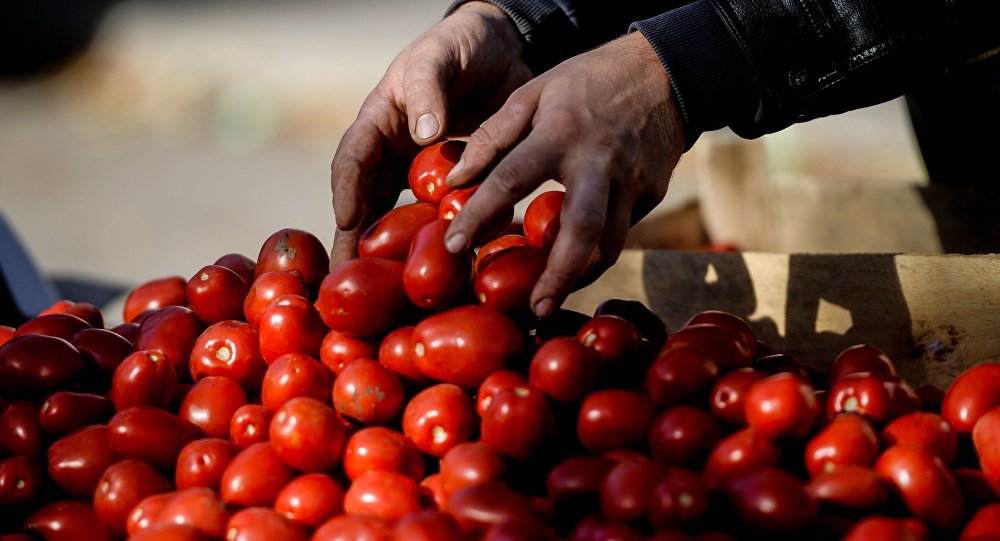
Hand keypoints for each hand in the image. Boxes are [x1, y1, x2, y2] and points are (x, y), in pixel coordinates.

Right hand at [330, 2, 531, 266]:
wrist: (502, 48)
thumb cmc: (460, 45)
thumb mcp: (438, 57)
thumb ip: (428, 88)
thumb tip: (423, 135)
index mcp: (380, 122)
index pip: (352, 160)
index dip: (346, 191)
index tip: (347, 221)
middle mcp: (394, 154)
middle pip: (368, 204)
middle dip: (356, 243)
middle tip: (347, 283)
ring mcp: (423, 173)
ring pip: (402, 218)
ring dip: (395, 255)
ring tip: (390, 294)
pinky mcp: (455, 185)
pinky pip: (443, 217)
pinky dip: (442, 242)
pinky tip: (448, 272)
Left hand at [443, 31, 684, 317]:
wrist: (666, 72)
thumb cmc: (587, 81)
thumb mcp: (534, 92)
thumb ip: (493, 136)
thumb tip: (456, 179)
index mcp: (560, 134)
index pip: (510, 181)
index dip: (478, 216)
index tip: (454, 247)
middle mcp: (598, 164)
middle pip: (579, 232)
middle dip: (557, 277)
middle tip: (533, 309)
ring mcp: (631, 183)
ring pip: (609, 245)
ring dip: (580, 276)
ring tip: (551, 296)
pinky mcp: (652, 194)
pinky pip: (622, 232)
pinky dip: (597, 253)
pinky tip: (576, 263)